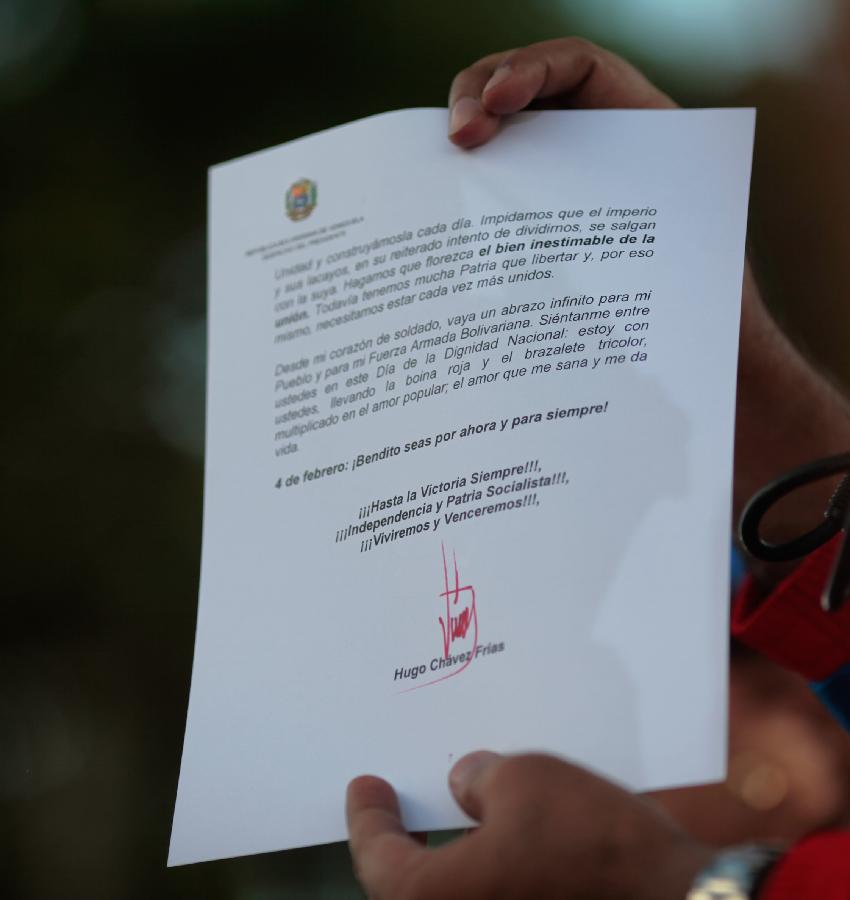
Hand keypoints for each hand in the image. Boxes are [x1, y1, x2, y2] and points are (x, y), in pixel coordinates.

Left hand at [347, 751, 711, 899]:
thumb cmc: (589, 842)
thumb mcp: (523, 779)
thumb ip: (477, 779)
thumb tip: (465, 786)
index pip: (377, 859)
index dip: (367, 816)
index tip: (365, 784)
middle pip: (410, 888)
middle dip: (401, 841)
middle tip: (398, 802)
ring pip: (455, 896)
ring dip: (447, 858)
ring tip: (455, 810)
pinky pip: (493, 899)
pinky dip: (485, 873)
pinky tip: (504, 837)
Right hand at [447, 38, 849, 558]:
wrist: (719, 371)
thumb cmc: (713, 318)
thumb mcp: (687, 258)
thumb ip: (631, 230)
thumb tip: (565, 230)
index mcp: (643, 137)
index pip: (579, 68)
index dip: (532, 69)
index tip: (498, 104)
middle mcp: (597, 160)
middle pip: (525, 101)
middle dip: (478, 101)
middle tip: (456, 139)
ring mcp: (562, 200)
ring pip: (501, 157)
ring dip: (462, 161)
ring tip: (437, 178)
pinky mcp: (540, 245)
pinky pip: (496, 214)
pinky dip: (467, 215)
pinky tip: (447, 238)